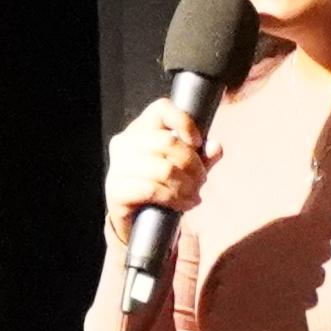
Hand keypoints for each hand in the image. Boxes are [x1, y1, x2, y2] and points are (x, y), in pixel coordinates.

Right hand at [101, 97, 206, 245]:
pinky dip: (174, 199)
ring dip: (186, 186)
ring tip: (194, 196)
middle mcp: (125, 142)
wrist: (138, 222)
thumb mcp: (187, 169)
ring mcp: (117, 166)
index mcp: (141, 128)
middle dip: (193, 164)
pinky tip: (183, 206)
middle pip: (168, 142)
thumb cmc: (163, 187)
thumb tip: (215, 147)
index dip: (185, 122)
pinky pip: (152, 190)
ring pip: (163, 169)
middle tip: (202, 181)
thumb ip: (202, 156)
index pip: (162, 108)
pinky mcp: (115, 190)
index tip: (198, 142)